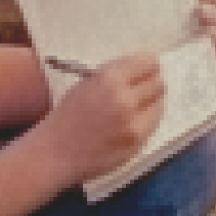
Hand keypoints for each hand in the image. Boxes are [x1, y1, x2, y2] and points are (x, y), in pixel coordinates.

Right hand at [41, 54, 165, 184]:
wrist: (55, 152)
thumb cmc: (66, 116)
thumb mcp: (86, 84)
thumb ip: (114, 76)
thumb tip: (143, 68)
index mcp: (109, 79)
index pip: (148, 62)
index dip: (149, 64)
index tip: (148, 67)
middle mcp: (125, 99)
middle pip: (159, 83)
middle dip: (153, 82)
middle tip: (147, 85)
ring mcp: (134, 123)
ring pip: (160, 104)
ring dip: (153, 102)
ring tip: (140, 104)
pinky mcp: (139, 142)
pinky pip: (154, 123)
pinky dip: (148, 119)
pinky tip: (135, 120)